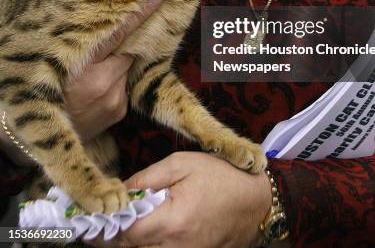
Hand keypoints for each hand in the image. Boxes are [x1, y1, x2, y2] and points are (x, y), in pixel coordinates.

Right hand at [63, 0, 162, 142]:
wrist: (52, 133)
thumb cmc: (52, 91)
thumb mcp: (61, 65)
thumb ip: (85, 47)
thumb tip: (110, 28)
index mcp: (83, 66)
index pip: (117, 35)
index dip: (138, 16)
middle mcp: (103, 82)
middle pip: (126, 53)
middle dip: (119, 51)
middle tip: (103, 56)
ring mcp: (114, 97)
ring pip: (125, 70)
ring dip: (115, 70)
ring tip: (93, 81)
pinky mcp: (120, 109)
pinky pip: (124, 87)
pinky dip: (115, 85)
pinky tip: (97, 94)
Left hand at [91, 152, 271, 247]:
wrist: (257, 202)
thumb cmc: (221, 177)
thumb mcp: (183, 163)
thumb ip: (148, 178)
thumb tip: (120, 191)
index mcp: (172, 221)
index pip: (125, 232)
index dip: (104, 226)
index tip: (88, 217)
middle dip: (114, 236)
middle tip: (100, 221)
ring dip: (131, 242)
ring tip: (122, 224)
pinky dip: (149, 246)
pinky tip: (147, 231)